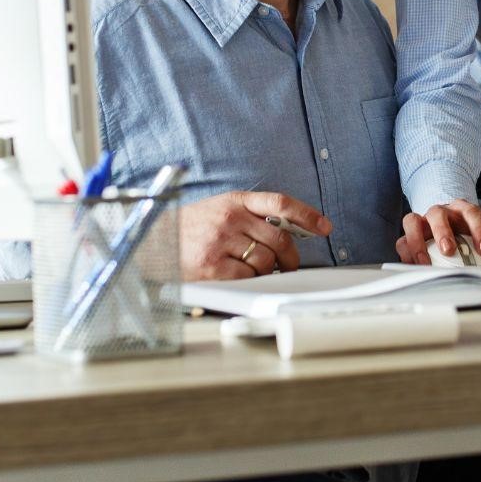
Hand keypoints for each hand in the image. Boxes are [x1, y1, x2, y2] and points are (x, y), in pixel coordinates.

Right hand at [181, 191, 331, 280]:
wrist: (155, 240)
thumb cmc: (192, 227)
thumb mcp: (221, 209)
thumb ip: (251, 215)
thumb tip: (288, 232)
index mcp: (235, 201)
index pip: (280, 203)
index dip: (307, 215)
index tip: (324, 227)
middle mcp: (230, 218)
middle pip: (279, 238)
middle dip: (290, 257)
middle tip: (288, 265)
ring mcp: (220, 241)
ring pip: (265, 260)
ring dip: (268, 271)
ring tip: (257, 271)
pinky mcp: (211, 265)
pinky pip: (247, 277)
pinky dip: (250, 280)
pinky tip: (242, 277)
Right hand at [395, 199, 480, 265]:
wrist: (447, 233)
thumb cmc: (466, 237)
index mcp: (461, 210)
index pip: (472, 213)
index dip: (479, 230)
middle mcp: (440, 212)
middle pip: (438, 214)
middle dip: (442, 232)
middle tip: (448, 251)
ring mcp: (421, 221)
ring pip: (413, 221)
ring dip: (417, 241)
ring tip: (425, 262)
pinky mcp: (409, 235)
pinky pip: (402, 240)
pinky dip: (406, 254)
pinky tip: (414, 266)